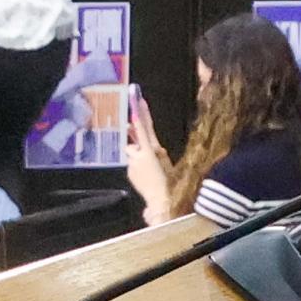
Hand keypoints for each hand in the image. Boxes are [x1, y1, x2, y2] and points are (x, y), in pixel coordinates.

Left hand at [123, 93, 170, 216]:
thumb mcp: (167, 163)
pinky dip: (137, 166)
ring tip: (149, 167)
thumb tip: (154, 146)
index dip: (141, 112)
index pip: (145, 127)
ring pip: (133, 152)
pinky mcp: (130, 171)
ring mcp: (133, 163)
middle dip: (135, 130)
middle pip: (136, 137)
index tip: (136, 99)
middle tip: (132, 124)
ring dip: (138, 154)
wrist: (162, 201)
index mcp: (152, 149)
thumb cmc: (170, 183)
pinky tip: (146, 176)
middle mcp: (140, 154)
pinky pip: (132, 164)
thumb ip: (158, 152)